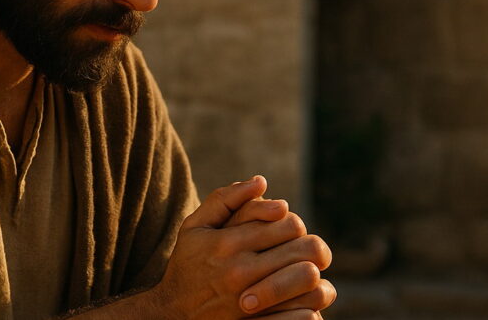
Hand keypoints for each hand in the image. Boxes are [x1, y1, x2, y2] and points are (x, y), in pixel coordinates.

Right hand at [152, 176, 332, 319]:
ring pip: (308, 277)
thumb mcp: (194, 227)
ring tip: (302, 270)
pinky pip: (306, 312)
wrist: (174, 314)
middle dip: (307, 245)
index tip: (286, 228)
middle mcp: (240, 270)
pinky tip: (300, 296)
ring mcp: (252, 299)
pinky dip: (312, 302)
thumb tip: (261, 181)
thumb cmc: (187, 264)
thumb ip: (224, 199)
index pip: (285, 222)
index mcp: (227, 242)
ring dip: (313, 271)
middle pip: (301, 247)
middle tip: (299, 249)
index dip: (293, 222)